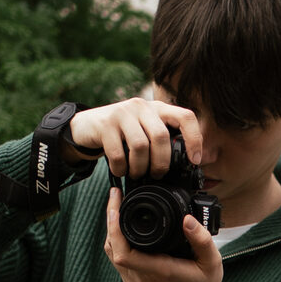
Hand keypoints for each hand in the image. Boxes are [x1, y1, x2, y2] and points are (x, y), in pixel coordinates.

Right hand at [70, 95, 202, 177]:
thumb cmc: (122, 133)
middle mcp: (141, 106)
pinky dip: (121, 169)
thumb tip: (188, 164)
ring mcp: (122, 113)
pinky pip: (118, 154)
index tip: (194, 160)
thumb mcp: (145, 130)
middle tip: (156, 175)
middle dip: (161, 162)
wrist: (85, 126)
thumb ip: (163, 140)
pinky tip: (120, 171)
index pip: (186, 117)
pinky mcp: (105, 124)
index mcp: (158, 108)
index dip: (194, 140)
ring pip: (140, 146)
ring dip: (140, 167)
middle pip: (161, 137)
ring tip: (137, 174)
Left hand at [105, 186, 222, 281]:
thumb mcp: (212, 262)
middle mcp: (142, 279)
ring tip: (117, 208)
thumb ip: (202, 240)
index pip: (124, 251)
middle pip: (113, 248)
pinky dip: (116, 242)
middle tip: (116, 197)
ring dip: (111, 230)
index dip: (114, 227)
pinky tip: (121, 228)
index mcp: (160, 272)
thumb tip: (188, 219)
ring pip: (112, 253)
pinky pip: (117, 260)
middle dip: (110, 220)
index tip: (117, 205)